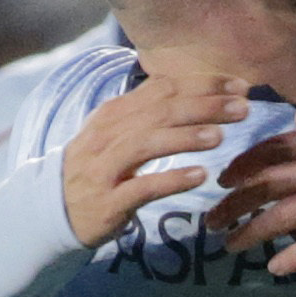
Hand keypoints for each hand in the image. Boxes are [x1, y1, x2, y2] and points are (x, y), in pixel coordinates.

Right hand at [62, 74, 248, 246]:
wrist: (53, 211)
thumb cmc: (97, 168)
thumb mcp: (117, 133)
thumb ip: (148, 111)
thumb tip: (192, 87)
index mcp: (114, 113)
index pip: (162, 90)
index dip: (201, 85)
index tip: (239, 85)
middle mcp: (107, 136)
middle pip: (159, 113)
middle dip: (204, 107)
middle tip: (242, 107)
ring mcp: (105, 168)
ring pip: (147, 144)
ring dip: (186, 138)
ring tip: (221, 136)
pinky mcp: (107, 202)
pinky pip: (142, 187)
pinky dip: (172, 179)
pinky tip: (200, 176)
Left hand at [206, 113, 295, 275]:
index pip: (271, 148)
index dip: (241, 165)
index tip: (223, 179)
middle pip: (266, 183)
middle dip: (233, 202)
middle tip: (213, 220)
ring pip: (283, 214)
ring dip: (252, 231)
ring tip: (230, 245)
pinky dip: (295, 257)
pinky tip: (276, 269)